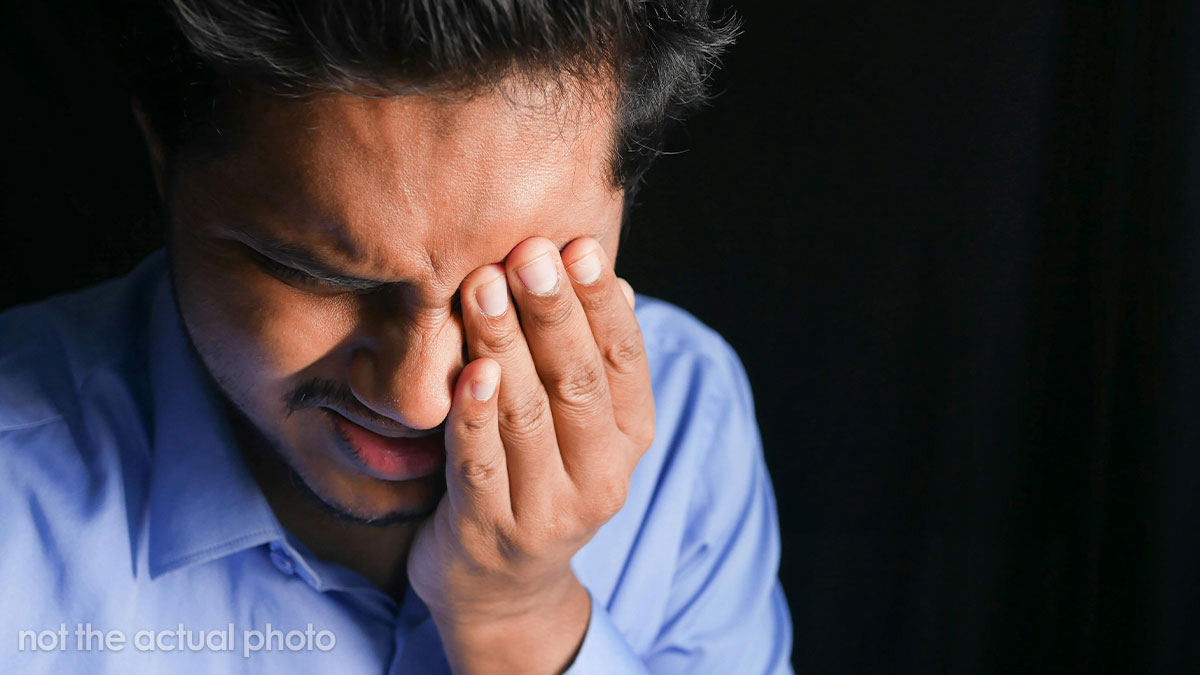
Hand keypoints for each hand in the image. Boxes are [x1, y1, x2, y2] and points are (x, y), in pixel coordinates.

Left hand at [407, 236, 654, 673]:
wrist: (501, 590)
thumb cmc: (538, 478)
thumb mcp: (580, 427)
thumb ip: (590, 360)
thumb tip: (612, 279)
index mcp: (629, 441)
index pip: (625, 362)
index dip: (602, 304)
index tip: (579, 245)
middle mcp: (601, 477)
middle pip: (579, 383)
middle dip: (554, 312)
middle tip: (528, 251)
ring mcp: (546, 510)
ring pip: (528, 415)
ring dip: (506, 344)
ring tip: (484, 286)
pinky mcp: (490, 531)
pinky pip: (480, 463)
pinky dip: (474, 415)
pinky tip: (470, 370)